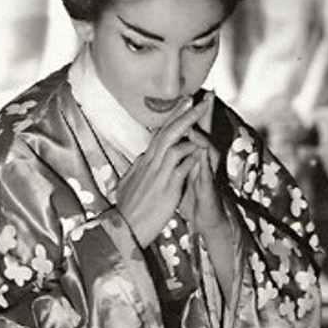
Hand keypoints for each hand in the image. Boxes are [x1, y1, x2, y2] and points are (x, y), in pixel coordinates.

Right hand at [115, 98, 209, 246]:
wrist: (124, 229)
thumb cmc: (127, 210)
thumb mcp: (129, 185)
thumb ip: (138, 170)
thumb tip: (141, 160)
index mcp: (144, 162)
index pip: (159, 134)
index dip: (172, 119)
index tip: (183, 105)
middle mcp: (150, 163)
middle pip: (167, 131)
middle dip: (183, 113)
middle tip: (197, 98)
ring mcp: (158, 174)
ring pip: (174, 142)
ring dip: (189, 126)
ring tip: (202, 112)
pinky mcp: (167, 187)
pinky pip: (182, 165)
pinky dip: (192, 155)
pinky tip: (203, 147)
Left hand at [180, 111, 236, 298]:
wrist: (205, 221)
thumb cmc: (193, 197)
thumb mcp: (180, 174)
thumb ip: (175, 159)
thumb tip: (163, 144)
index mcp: (192, 156)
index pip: (192, 130)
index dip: (190, 113)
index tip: (190, 94)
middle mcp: (203, 161)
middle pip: (205, 133)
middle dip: (206, 115)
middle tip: (208, 96)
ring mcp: (208, 174)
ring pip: (208, 150)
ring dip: (203, 137)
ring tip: (195, 125)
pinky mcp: (209, 188)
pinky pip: (207, 173)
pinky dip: (203, 162)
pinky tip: (200, 152)